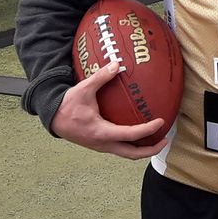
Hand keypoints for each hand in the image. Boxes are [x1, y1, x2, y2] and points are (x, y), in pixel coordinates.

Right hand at [50, 62, 167, 158]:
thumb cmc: (67, 105)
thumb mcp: (83, 89)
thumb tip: (116, 64)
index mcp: (101, 132)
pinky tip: (137, 132)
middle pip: (132, 154)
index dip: (147, 130)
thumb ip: (100, 77)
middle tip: (164, 139)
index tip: (160, 122)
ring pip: (126, 153)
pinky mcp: (99, 144)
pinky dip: (131, 143)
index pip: (130, 135)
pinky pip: (119, 148)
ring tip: (155, 138)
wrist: (52, 119)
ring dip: (141, 149)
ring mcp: (101, 146)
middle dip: (150, 150)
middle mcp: (103, 144)